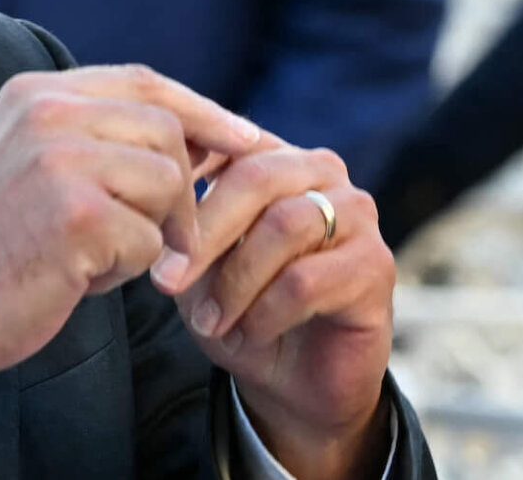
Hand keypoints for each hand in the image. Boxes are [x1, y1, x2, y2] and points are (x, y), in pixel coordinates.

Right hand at [0, 65, 263, 379]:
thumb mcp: (33, 163)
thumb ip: (99, 138)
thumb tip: (201, 135)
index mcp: (35, 93)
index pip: (145, 81)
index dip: (203, 110)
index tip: (246, 139)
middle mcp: (46, 112)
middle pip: (167, 131)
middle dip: (181, 192)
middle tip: (164, 242)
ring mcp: (59, 159)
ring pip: (168, 184)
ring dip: (151, 234)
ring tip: (99, 256)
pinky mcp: (76, 214)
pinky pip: (150, 240)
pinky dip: (127, 270)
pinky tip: (80, 277)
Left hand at [160, 139, 395, 479]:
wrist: (294, 382)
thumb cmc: (242, 310)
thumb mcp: (199, 265)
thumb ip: (184, 225)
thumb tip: (155, 200)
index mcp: (277, 157)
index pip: (229, 139)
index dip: (185, 172)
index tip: (146, 218)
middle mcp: (322, 172)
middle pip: (257, 177)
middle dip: (204, 232)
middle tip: (166, 281)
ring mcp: (357, 214)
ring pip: (284, 226)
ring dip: (236, 282)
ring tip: (210, 321)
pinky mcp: (376, 264)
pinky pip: (305, 280)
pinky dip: (265, 313)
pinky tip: (251, 334)